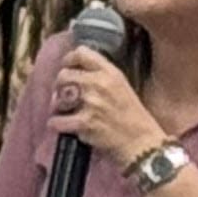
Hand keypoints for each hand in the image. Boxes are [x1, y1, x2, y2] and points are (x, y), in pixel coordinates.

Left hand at [52, 49, 166, 175]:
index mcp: (110, 72)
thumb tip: (74, 69)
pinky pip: (56, 120)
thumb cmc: (131, 116)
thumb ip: (100, 75)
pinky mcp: (84, 123)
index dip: (69, 60)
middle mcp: (99, 84)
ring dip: (58, 107)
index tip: (67, 68)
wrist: (141, 143)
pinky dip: (58, 125)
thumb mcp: (121, 86)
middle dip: (60, 87)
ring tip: (67, 113)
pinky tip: (66, 127)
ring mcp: (91, 103)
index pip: (81, 53)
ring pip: (57, 98)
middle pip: (63, 75)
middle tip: (66, 97)